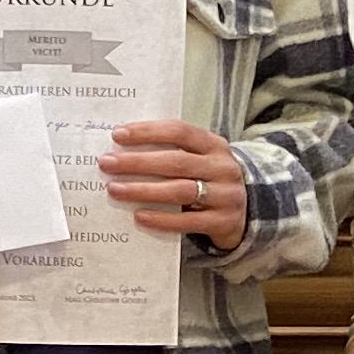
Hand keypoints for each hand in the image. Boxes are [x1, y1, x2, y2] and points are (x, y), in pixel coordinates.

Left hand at [99, 120, 246, 250]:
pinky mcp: (223, 222)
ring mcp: (226, 195)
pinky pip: (188, 221)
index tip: (117, 135)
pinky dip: (162, 219)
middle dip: (137, 162)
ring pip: (180, 191)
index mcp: (214, 145)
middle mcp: (222, 167)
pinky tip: (139, 216)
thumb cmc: (209, 180)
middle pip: (176, 162)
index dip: (148, 131)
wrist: (246, 212)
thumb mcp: (200, 160)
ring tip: (115, 190)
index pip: (180, 131)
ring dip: (144, 190)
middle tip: (107, 164)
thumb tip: (123, 150)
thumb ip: (172, 152)